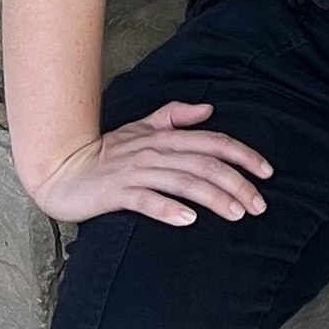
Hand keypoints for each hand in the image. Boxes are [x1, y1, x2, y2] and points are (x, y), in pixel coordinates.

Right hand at [25, 100, 270, 229]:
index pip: (213, 142)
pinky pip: (146, 200)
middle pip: (206, 165)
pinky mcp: (116, 192)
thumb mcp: (142, 128)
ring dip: (213, 197)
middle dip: (237, 183)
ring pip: (183, 182)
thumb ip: (174, 116)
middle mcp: (155, 151)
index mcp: (165, 136)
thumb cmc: (106, 152)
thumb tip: (208, 108)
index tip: (267, 172)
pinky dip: (168, 209)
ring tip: (236, 214)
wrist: (61, 170)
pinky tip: (188, 220)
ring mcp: (136, 171)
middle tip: (259, 205)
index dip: (243, 155)